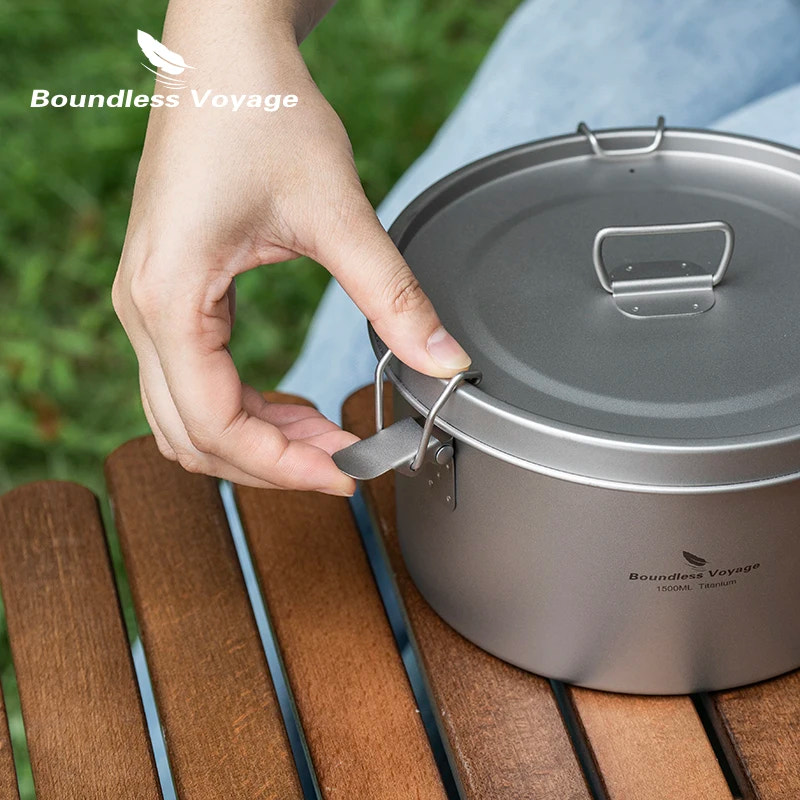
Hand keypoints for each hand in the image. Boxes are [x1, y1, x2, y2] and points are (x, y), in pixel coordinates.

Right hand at [112, 12, 469, 493]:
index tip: (347, 474)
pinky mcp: (168, 294)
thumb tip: (446, 362)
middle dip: (271, 462)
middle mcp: (143, 311)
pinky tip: (291, 404)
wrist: (225, 52)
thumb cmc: (263, 112)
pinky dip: (243, 408)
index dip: (285, 465)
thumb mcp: (337, 213)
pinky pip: (192, 381)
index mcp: (170, 299)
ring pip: (186, 417)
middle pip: (192, 436)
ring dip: (255, 440)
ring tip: (325, 436)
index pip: (217, 425)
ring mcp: (148, 304)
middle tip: (343, 462)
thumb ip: (394, 297)